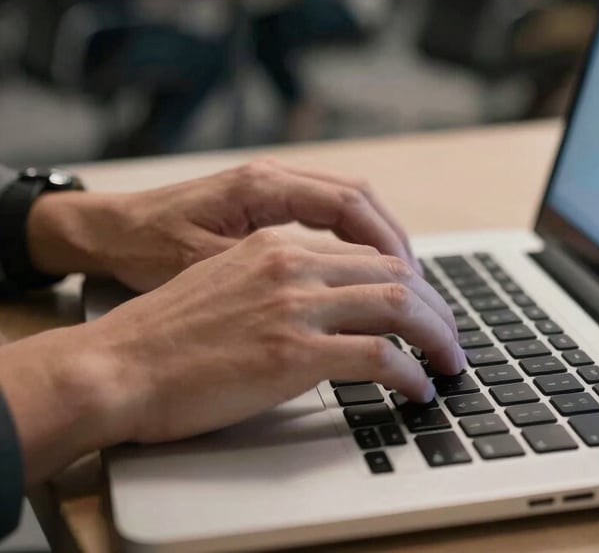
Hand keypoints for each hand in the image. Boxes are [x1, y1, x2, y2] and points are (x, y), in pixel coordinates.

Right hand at [0, 230, 462, 481]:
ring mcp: (295, 306)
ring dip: (436, 336)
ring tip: (449, 361)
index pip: (367, 251)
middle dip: (434, 306)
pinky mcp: (293, 353)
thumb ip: (277, 278)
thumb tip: (324, 300)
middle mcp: (292, 263)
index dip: (409, 278)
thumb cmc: (165, 331)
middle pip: (394, 272)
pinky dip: (410, 373)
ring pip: (399, 305)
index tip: (423, 304)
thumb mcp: (225, 277)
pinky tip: (417, 388)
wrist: (118, 363)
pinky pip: (379, 357)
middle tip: (448, 335)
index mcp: (277, 242)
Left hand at [27, 160, 417, 291]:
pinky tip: (361, 274)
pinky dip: (352, 240)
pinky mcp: (262, 204)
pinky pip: (325, 215)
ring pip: (346, 204)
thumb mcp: (201, 267)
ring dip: (377, 240)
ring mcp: (269, 188)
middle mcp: (273, 178)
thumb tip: (326, 300)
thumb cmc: (143, 248)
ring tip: (402, 286)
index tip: (410, 282)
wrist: (104, 231)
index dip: (386, 242)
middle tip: (419, 289)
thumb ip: (264, 275)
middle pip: (358, 197)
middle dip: (394, 241)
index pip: (348, 203)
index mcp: (262, 187)